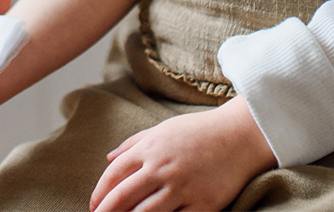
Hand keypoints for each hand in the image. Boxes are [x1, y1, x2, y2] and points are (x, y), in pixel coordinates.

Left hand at [89, 97, 275, 211]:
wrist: (239, 136)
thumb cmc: (199, 131)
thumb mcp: (163, 129)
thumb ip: (134, 143)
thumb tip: (108, 158)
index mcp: (150, 148)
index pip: (114, 174)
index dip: (100, 193)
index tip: (94, 205)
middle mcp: (162, 168)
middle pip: (123, 197)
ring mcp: (182, 188)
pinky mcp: (202, 205)